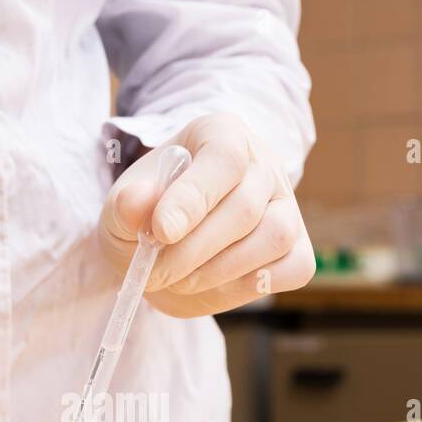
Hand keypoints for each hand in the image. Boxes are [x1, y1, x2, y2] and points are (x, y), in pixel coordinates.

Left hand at [99, 112, 315, 317]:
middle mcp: (264, 165)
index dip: (193, 198)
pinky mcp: (299, 248)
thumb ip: (125, 204)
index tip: (160, 231)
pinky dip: (249, 286)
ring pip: (274, 238)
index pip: (222, 159)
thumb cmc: (150, 214)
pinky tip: (213, 284)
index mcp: (221, 134)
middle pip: (245, 207)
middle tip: (154, 271)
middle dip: (193, 250)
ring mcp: (287, 206)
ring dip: (219, 271)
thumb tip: (136, 201)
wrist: (171, 242)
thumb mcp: (123, 206)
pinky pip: (292, 269)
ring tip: (179, 279)